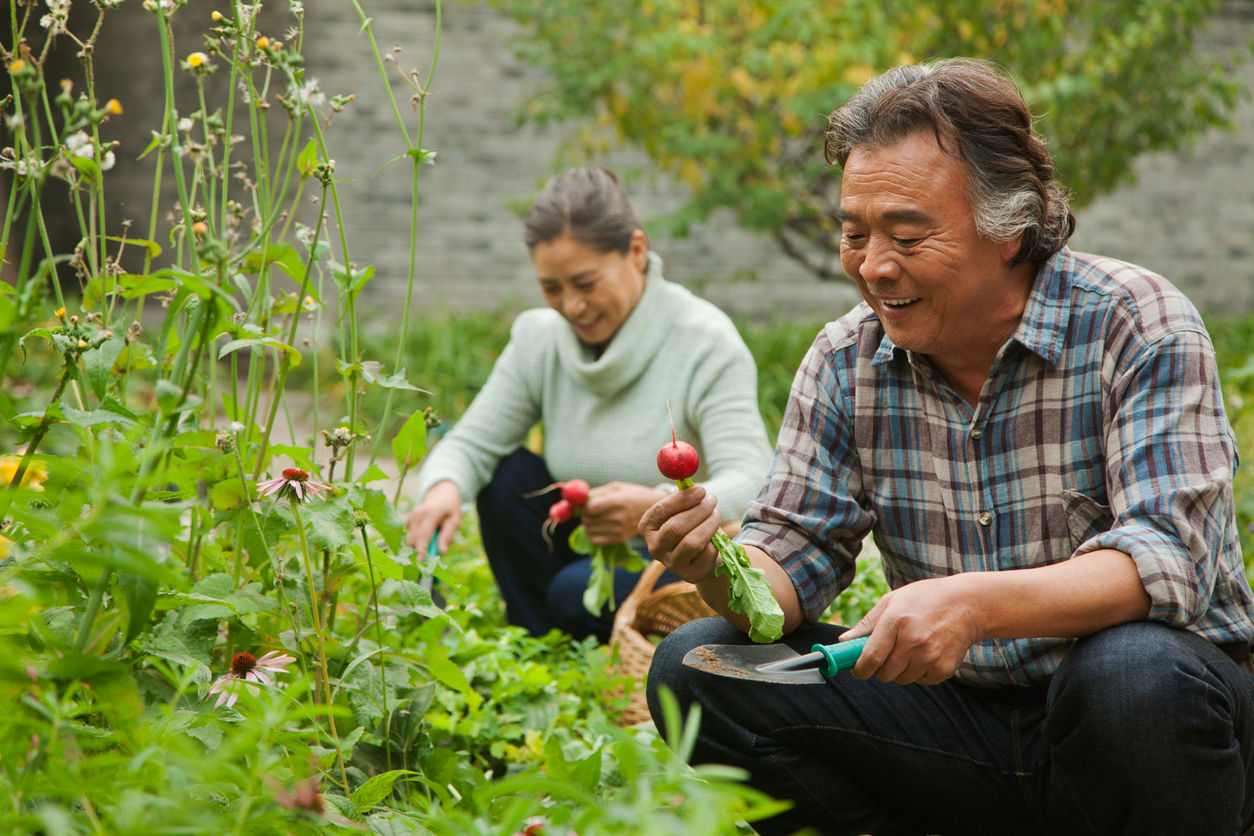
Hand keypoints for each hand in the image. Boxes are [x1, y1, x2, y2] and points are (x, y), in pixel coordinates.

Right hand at [404, 480, 461, 555]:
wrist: (441, 493)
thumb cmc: (450, 509)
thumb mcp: (455, 520)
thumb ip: (447, 536)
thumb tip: (441, 552)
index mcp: (431, 513)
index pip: (423, 535)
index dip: (421, 550)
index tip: (420, 562)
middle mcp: (418, 514)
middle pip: (412, 539)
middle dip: (417, 552)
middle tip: (426, 562)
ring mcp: (411, 516)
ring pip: (409, 539)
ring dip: (418, 545)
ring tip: (430, 543)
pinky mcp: (408, 519)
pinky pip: (409, 535)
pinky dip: (416, 540)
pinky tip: (425, 535)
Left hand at [581, 481, 666, 545]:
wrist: (653, 510)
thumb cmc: (633, 495)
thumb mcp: (616, 487)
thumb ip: (597, 492)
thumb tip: (578, 499)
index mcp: (617, 502)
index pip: (589, 508)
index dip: (583, 505)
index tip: (585, 502)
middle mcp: (617, 518)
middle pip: (587, 519)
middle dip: (584, 513)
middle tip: (590, 509)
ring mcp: (618, 530)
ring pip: (589, 530)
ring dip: (588, 523)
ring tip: (596, 517)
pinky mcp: (618, 539)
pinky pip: (595, 540)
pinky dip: (592, 533)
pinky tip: (598, 526)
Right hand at [637, 484, 723, 583]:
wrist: (703, 554)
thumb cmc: (692, 525)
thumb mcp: (685, 509)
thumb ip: (686, 497)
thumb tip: (697, 489)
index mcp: (648, 527)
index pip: (660, 511)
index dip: (681, 500)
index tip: (701, 490)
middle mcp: (654, 548)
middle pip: (675, 528)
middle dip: (697, 511)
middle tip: (712, 500)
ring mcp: (671, 564)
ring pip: (692, 543)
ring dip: (709, 525)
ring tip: (716, 515)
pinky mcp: (689, 575)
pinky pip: (706, 555)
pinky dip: (716, 542)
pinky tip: (715, 538)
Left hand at [841, 575, 981, 684]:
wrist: (968, 604)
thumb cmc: (925, 599)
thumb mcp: (893, 600)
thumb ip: (867, 623)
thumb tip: (844, 641)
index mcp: (896, 621)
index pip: (871, 657)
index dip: (860, 669)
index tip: (857, 670)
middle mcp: (913, 641)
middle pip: (884, 673)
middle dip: (879, 668)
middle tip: (885, 655)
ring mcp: (930, 656)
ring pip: (902, 679)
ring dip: (900, 670)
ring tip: (910, 648)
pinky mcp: (944, 668)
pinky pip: (920, 681)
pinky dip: (918, 672)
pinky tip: (925, 653)